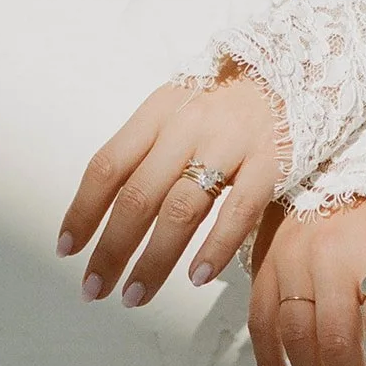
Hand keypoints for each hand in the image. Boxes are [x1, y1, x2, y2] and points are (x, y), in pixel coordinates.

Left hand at [57, 72, 279, 304]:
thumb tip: (108, 211)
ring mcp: (230, 145)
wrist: (298, 69)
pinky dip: (215, 247)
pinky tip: (197, 277)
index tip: (67, 250)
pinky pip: (239, 211)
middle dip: (111, 249)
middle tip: (94, 289)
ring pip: (181, 209)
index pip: (107, 166)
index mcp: (158, 113)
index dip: (82, 210)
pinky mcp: (270, 162)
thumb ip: (149, 152)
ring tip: (135, 296)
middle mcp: (187, 128)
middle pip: (138, 196)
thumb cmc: (229, 103)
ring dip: (154, 259)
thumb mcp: (179, 110)